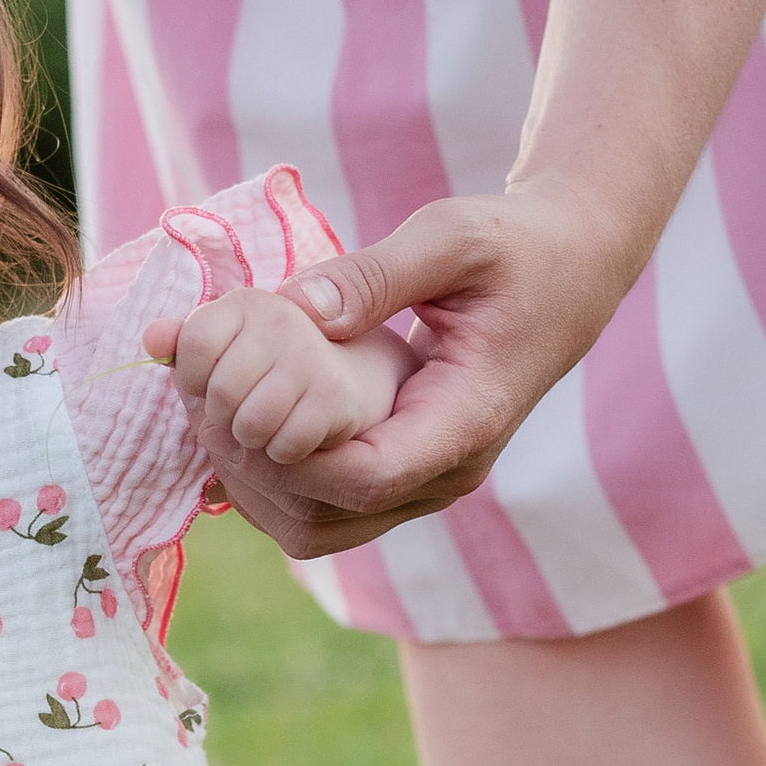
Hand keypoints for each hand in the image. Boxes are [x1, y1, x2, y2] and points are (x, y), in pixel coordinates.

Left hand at [161, 178, 635, 561]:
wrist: (569, 271)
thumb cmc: (517, 249)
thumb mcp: (453, 239)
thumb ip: (376, 274)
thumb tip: (295, 312)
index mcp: (466, 422)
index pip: (363, 479)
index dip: (286, 457)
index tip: (230, 404)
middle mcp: (446, 470)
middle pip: (326, 518)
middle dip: (251, 471)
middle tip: (196, 405)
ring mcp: (426, 479)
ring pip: (317, 526)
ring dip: (253, 483)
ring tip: (204, 412)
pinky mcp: (403, 469)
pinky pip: (324, 502)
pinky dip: (270, 474)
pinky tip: (232, 417)